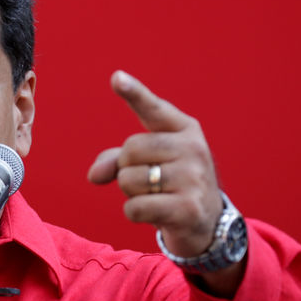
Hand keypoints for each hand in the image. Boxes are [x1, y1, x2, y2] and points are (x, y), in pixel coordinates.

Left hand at [87, 70, 223, 258]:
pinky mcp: (187, 208)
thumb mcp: (147, 164)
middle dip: (127, 168)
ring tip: (156, 196)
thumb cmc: (170, 184)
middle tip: (149, 180)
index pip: (154, 109)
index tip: (116, 78)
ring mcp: (193, 178)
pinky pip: (134, 207)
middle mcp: (193, 148)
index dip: (134, 93)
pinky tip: (154, 214)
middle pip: (130, 149)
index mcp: (184, 129)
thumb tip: (94, 176)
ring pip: (129, 179)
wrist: (206, 223)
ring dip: (131, 193)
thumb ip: (115, 160)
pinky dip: (133, 213)